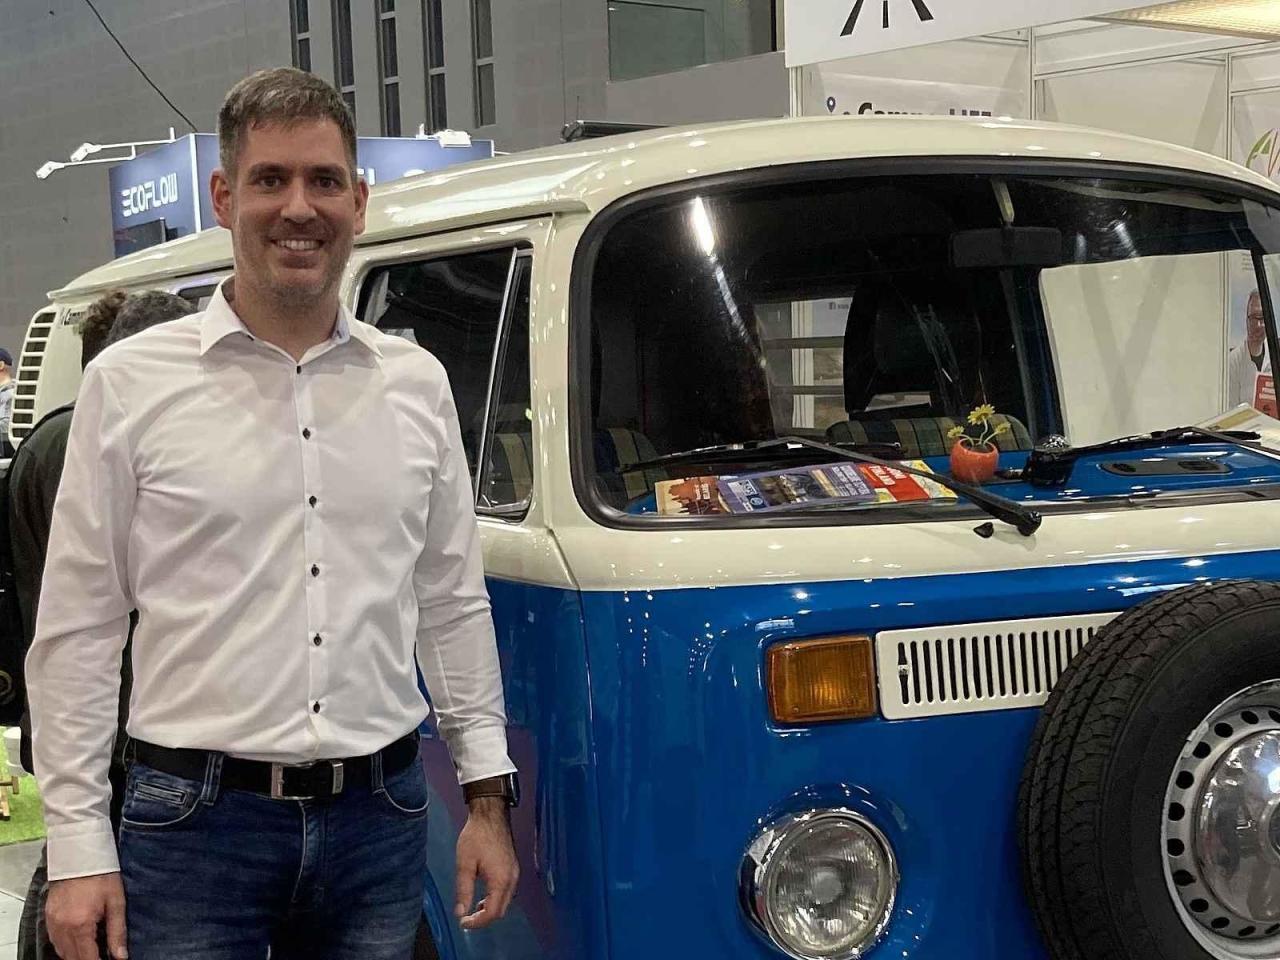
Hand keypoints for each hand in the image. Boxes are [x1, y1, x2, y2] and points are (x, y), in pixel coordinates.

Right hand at [46, 872, 127, 959]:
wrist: (79, 855)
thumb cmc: (101, 875)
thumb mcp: (116, 902)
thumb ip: (117, 932)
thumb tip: (121, 956)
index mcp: (81, 925)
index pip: (88, 959)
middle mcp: (63, 928)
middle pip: (73, 958)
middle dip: (88, 959)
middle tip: (102, 955)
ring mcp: (52, 923)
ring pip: (62, 952)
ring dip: (76, 956)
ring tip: (92, 951)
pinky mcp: (47, 917)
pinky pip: (55, 941)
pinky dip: (65, 947)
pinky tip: (77, 943)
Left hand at [454, 797, 518, 929]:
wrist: (491, 814)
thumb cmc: (476, 837)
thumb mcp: (465, 865)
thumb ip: (463, 891)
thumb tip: (460, 913)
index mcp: (500, 881)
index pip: (492, 913)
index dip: (477, 923)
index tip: (462, 922)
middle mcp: (511, 879)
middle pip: (501, 910)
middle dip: (484, 919)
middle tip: (467, 919)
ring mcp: (514, 873)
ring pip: (505, 901)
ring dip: (490, 909)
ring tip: (473, 907)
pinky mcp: (513, 867)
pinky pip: (507, 891)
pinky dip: (495, 898)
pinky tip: (483, 894)